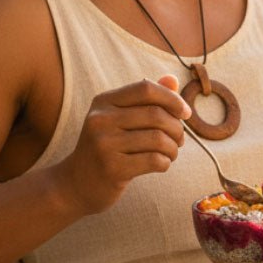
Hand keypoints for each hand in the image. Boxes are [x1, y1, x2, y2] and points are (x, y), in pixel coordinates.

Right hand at [54, 76, 190, 215]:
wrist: (76, 184)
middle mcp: (100, 119)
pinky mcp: (112, 168)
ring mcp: (104, 144)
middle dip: (177, 128)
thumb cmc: (107, 147)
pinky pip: (154, 160)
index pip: (146, 88)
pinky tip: (162, 164)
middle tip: (179, 140)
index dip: (172, 98)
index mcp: (103, 102)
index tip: (185, 113)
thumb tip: (173, 79)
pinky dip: (166, 163)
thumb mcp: (120, 119)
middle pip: (156, 115)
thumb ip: (146, 99)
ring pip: (158, 139)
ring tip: (170, 153)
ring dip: (173, 148)